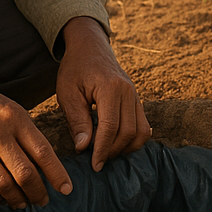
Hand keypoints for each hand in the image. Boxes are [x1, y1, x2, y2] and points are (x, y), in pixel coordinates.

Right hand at [0, 64, 71, 208]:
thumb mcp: (8, 108)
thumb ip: (25, 132)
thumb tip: (43, 163)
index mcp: (15, 117)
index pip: (43, 152)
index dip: (57, 174)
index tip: (66, 189)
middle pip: (25, 173)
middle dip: (38, 192)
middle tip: (43, 201)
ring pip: (4, 184)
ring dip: (17, 199)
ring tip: (22, 202)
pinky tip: (0, 199)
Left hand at [55, 17, 150, 170]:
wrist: (90, 47)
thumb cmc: (75, 69)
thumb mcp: (68, 93)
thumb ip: (77, 120)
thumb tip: (84, 147)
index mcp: (110, 88)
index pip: (111, 127)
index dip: (102, 149)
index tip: (93, 165)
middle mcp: (129, 91)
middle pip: (128, 132)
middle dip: (112, 151)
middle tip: (94, 159)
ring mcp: (136, 95)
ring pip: (141, 132)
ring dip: (125, 148)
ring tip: (105, 152)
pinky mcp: (137, 100)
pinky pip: (144, 126)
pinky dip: (134, 140)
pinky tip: (117, 144)